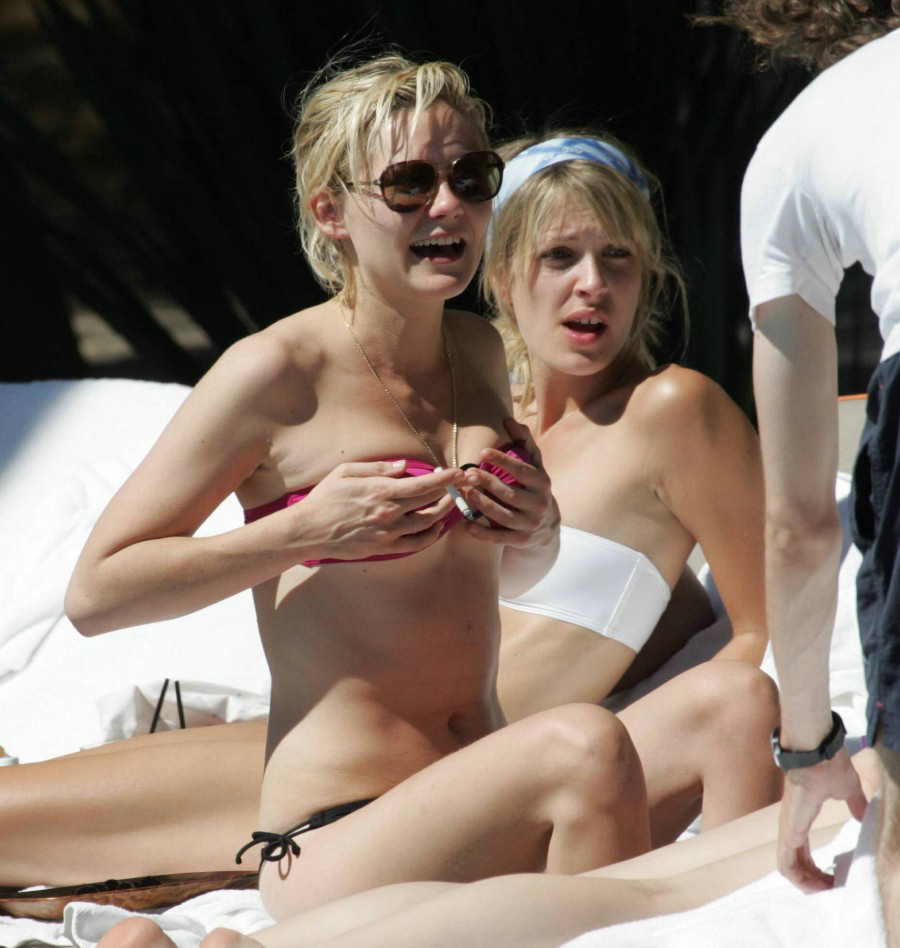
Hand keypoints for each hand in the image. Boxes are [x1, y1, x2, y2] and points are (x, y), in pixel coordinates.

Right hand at [294, 460, 462, 560]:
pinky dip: (431, 535)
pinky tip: (436, 527)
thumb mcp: (346, 472)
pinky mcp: (385, 548)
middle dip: (450, 492)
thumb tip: (403, 467)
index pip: (423, 484)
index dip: (445, 479)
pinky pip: (416, 544)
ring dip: (443, 512)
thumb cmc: (325, 498)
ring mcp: (388, 533)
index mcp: (381, 491)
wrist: (309, 531)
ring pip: (427, 523)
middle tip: (461, 485)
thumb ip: (377, 468)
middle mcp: (389, 513)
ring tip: (451, 502)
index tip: (459, 473)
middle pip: (429, 503)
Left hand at [462, 418, 558, 548]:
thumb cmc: (533, 487)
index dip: (503, 461)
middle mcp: (539, 505)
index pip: (522, 471)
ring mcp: (530, 524)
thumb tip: (509, 420)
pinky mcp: (521, 540)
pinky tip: (467, 523)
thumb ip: (523, 442)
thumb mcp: (534, 465)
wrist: (546, 525)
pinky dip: (483, 533)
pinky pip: (500, 537)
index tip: (483, 453)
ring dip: (484, 506)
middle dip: (489, 483)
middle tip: (468, 474)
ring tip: (467, 494)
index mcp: (542, 483)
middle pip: (511, 494)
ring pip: (505, 517)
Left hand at [777, 748, 868, 891]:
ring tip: (828, 893)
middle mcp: (791, 826)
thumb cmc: (829, 767)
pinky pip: (786, 864)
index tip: (835, 878)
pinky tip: (816, 887)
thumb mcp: (847, 791)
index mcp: (801, 818)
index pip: (802, 851)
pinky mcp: (789, 831)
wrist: (817, 754)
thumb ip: (855, 805)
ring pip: (789, 868)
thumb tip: (864, 816)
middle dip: (814, 881)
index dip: (816, 868)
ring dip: (807, 884)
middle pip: (796, 864)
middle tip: (833, 891)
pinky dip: (799, 879)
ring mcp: (787, 829)